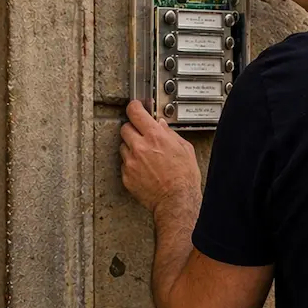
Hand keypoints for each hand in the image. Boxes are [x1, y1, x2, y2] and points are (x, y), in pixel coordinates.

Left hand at [120, 100, 200, 217]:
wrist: (176, 200)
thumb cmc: (184, 177)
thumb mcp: (184, 149)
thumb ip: (170, 134)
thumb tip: (161, 125)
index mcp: (155, 136)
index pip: (136, 113)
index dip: (134, 107)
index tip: (135, 107)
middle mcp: (140, 146)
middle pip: (125, 128)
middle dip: (132, 129)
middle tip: (140, 134)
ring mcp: (131, 162)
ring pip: (123, 146)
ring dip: (131, 147)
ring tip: (145, 156)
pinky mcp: (127, 176)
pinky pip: (124, 164)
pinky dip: (131, 164)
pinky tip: (144, 169)